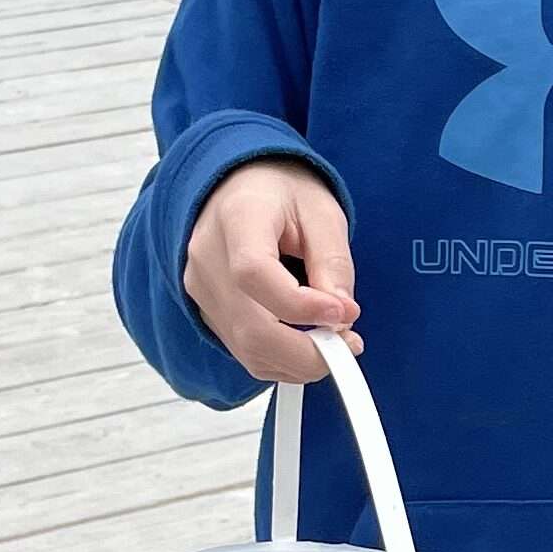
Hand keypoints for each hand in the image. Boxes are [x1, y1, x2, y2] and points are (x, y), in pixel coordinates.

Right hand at [182, 158, 358, 383]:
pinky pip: (245, 352)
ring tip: (336, 343)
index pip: (254, 274)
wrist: (236, 188)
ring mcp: (202, 290)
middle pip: (249, 328)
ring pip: (248, 350)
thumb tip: (342, 316)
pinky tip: (310, 345)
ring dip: (299, 363)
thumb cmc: (280, 193)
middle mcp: (208, 258)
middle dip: (307, 353)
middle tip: (349, 346)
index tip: (344, 314)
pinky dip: (283, 360)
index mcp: (237, 218)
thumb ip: (332, 261)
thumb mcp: (320, 211)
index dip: (300, 306)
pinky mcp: (208, 312)